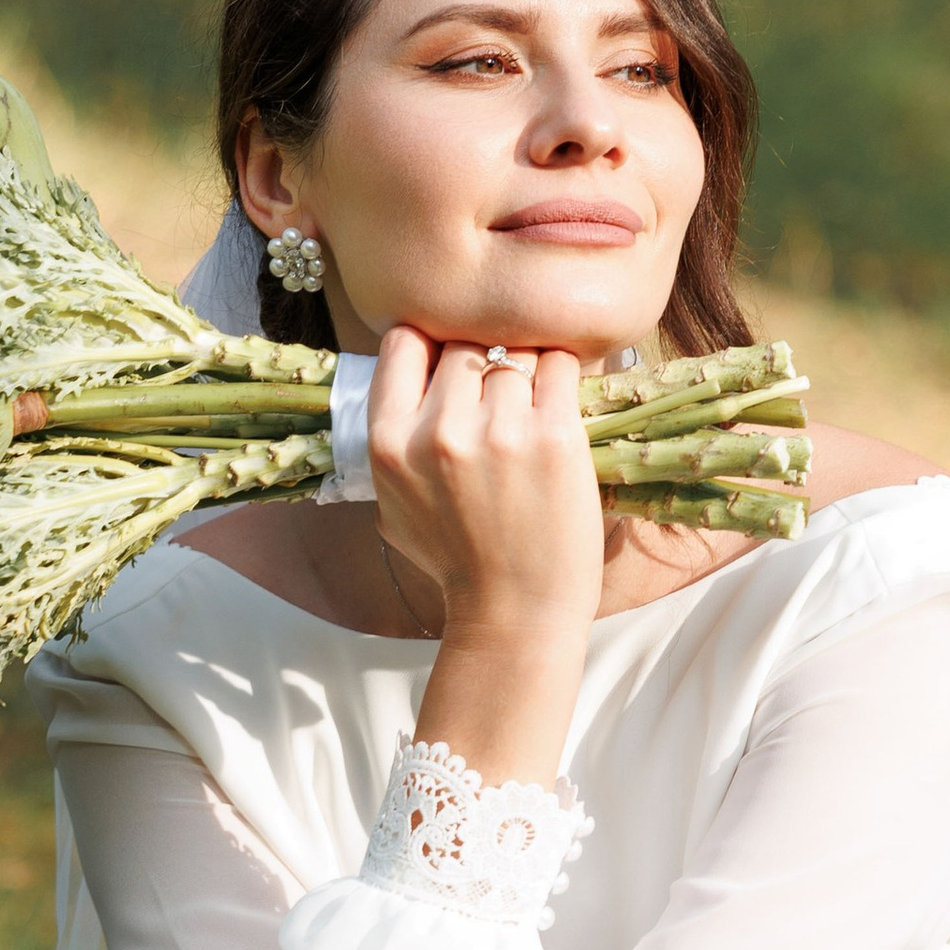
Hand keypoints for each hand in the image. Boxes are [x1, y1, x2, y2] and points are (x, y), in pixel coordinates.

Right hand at [368, 330, 600, 783]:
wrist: (515, 610)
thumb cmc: (455, 560)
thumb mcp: (392, 504)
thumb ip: (393, 440)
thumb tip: (408, 372)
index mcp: (389, 442)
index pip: (403, 340)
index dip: (429, 343)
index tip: (448, 361)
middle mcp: (440, 430)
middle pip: (464, 344)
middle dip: (482, 360)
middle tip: (499, 393)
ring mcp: (500, 430)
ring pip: (514, 352)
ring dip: (526, 369)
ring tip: (531, 406)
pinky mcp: (555, 435)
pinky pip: (560, 364)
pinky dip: (561, 372)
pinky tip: (558, 398)